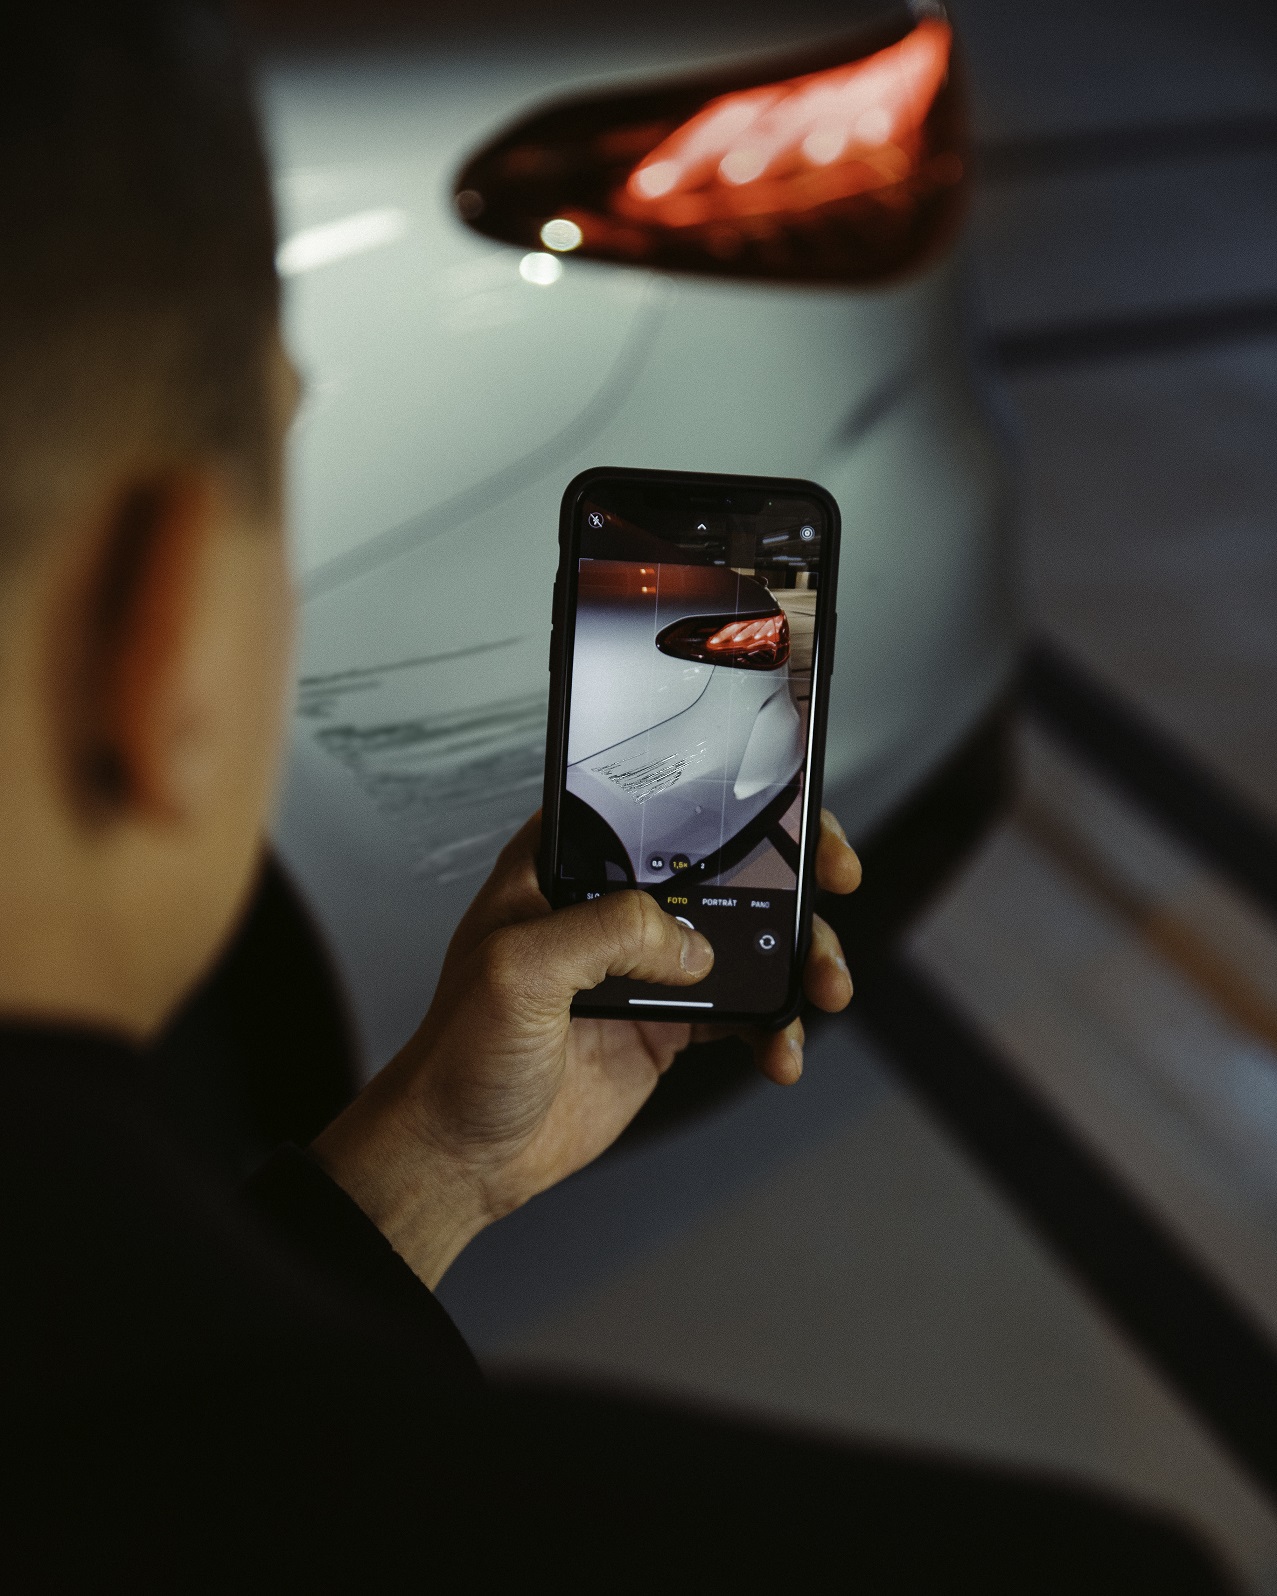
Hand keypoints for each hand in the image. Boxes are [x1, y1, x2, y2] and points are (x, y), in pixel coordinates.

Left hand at [312, 810, 859, 1286]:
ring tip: (823, 989)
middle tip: (832, 886)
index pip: (658, 807)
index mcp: (565, 866)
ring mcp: (644, 967)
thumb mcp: (518, 970)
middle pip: (721, 866)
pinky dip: (774, 1029)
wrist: (463, 1156)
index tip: (788, 816)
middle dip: (789, 877)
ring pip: (745, 941)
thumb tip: (691, 942)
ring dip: (796, 959)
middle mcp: (611, 906)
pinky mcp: (666, 1024)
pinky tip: (781, 1052)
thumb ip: (607, 933)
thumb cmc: (457, 1054)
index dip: (729, 800)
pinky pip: (741, 1012)